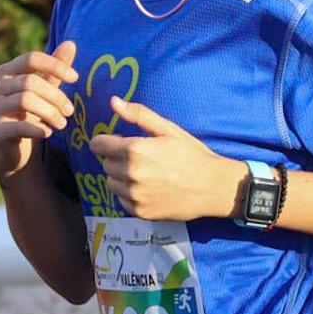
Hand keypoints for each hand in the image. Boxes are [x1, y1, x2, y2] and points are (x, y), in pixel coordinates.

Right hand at [0, 40, 78, 183]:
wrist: (18, 147)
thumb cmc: (33, 111)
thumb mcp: (46, 88)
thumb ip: (56, 68)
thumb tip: (71, 43)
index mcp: (7, 72)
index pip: (30, 58)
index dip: (54, 65)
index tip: (76, 77)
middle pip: (29, 82)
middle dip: (55, 96)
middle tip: (70, 111)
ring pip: (24, 101)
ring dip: (50, 112)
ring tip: (63, 123)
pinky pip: (17, 127)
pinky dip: (37, 129)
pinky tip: (49, 133)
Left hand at [88, 95, 238, 221]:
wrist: (213, 187)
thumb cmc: (193, 155)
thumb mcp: (169, 130)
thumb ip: (139, 115)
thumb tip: (114, 102)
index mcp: (135, 150)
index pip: (99, 145)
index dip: (106, 142)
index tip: (117, 143)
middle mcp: (131, 174)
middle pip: (106, 164)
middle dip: (118, 159)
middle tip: (142, 159)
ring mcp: (135, 195)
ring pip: (111, 183)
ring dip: (121, 177)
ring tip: (145, 174)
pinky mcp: (140, 211)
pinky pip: (122, 200)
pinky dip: (131, 194)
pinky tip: (150, 189)